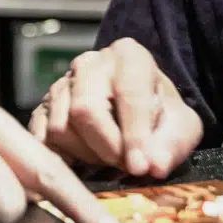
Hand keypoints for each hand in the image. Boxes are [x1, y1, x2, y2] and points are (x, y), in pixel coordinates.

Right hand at [28, 38, 202, 178]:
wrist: (137, 110)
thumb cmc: (161, 116)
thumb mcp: (181, 126)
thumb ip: (172, 144)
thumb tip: (154, 166)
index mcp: (129, 55)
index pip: (128, 94)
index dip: (135, 135)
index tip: (141, 167)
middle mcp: (90, 63)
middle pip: (85, 109)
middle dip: (107, 147)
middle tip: (126, 167)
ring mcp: (61, 84)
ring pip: (61, 127)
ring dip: (86, 155)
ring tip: (109, 158)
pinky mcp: (42, 108)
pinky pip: (41, 139)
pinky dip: (62, 158)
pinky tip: (84, 162)